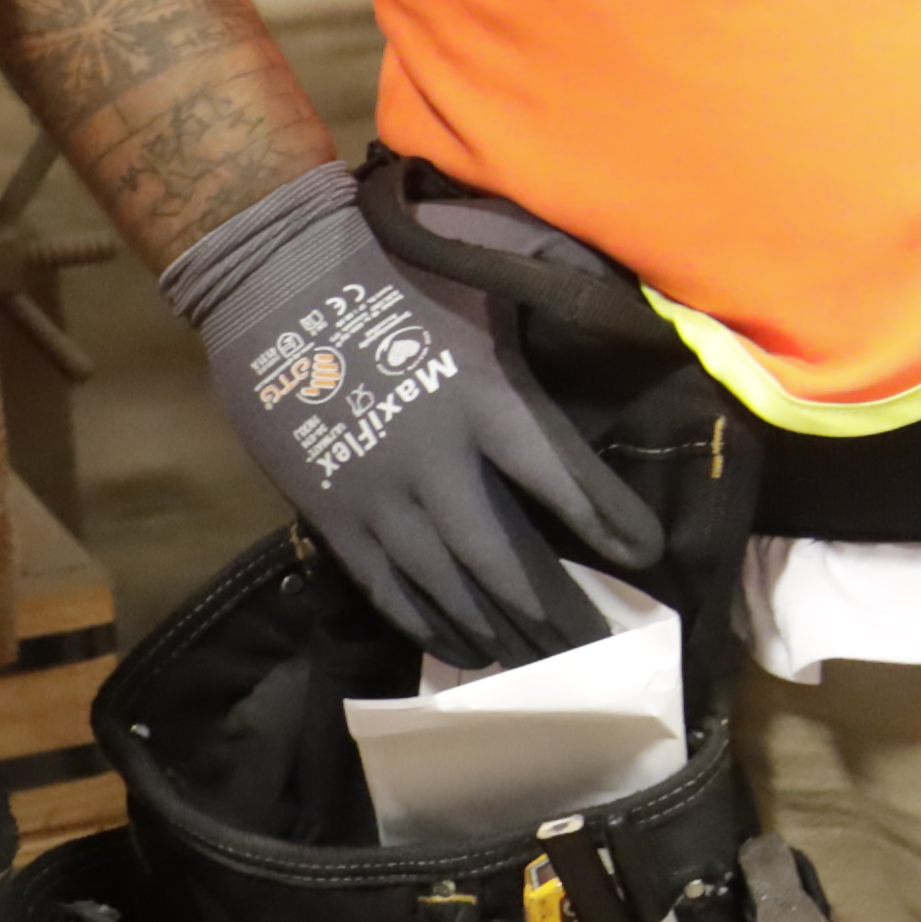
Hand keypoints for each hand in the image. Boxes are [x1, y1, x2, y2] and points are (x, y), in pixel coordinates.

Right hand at [162, 158, 650, 668]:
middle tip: (599, 649)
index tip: (648, 557)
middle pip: (509, 560)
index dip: (610, 524)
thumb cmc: (396, 259)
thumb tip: (642, 300)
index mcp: (487, 398)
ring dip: (501, 632)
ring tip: (544, 666)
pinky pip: (387, 588)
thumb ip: (566, 278)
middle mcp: (437, 461)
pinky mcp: (330, 512)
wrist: (272, 273)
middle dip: (557, 613)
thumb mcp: (494, 256)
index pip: (568, 481)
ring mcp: (378, 495)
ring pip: (450, 588)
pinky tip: (465, 648)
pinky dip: (430, 624)